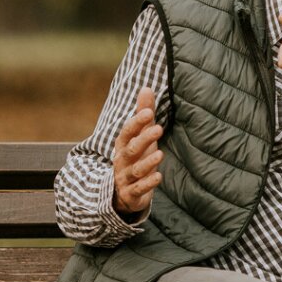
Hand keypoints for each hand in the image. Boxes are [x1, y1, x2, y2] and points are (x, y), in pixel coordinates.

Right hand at [112, 86, 162, 217]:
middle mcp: (122, 160)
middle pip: (131, 149)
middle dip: (143, 139)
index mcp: (123, 145)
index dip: (137, 122)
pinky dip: (148, 184)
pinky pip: (138, 189)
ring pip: (135, 170)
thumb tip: (146, 87)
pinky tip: (159, 176)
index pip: (127, 131)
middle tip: (158, 128)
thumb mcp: (140, 136)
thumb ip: (143, 113)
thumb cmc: (135, 157)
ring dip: (147, 162)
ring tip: (160, 154)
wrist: (124, 192)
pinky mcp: (131, 193)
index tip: (149, 112)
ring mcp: (125, 178)